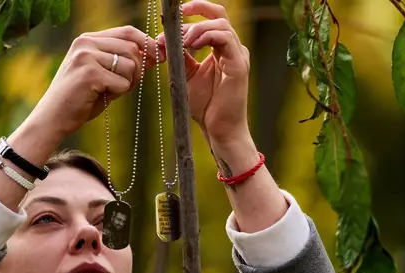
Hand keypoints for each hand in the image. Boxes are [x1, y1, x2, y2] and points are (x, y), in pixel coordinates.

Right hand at [28, 26, 161, 137]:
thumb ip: (126, 63)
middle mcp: (86, 42)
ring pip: (130, 66)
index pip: (127, 32)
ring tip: (109, 92)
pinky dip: (118, 93)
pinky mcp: (90, 73)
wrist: (52, 119)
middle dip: (138, 70)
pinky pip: (123, 83)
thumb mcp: (104, 77)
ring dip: (127, 84)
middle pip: (132, 48)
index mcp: (88, 39)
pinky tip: (101, 97)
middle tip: (124, 86)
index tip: (159, 56)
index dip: (147, 43)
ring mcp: (86, 56)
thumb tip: (156, 53)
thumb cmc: (79, 100)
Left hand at [159, 0, 249, 145]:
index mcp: (221, 48)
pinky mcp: (239, 65)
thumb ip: (181, 56)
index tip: (170, 20)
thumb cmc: (205, 106)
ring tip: (182, 41)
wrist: (218, 129)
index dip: (192, 13)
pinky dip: (207, 36)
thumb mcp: (187, 75)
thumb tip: (165, 39)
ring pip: (221, 24)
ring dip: (197, 28)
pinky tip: (192, 45)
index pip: (210, 19)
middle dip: (196, 9)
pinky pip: (226, 38)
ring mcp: (238, 55)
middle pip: (219, 14)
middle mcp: (232, 48)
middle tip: (174, 20)